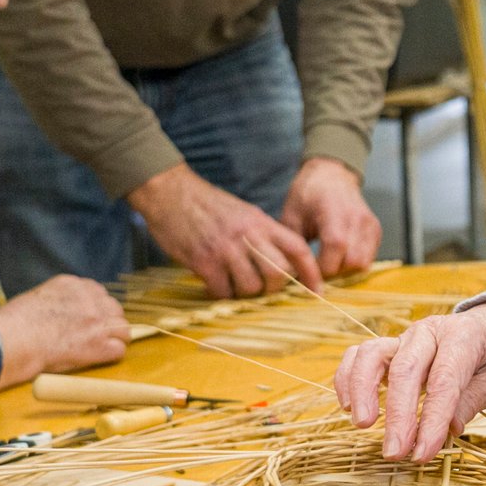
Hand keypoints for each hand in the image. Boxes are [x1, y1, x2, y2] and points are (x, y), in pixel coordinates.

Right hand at [0, 274, 130, 387]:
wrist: (11, 340)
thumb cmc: (12, 323)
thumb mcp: (36, 297)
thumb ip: (58, 300)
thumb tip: (63, 312)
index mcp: (72, 285)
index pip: (97, 293)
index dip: (95, 308)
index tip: (87, 319)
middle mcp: (90, 299)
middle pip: (114, 309)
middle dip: (107, 321)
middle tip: (95, 335)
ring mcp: (98, 321)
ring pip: (123, 329)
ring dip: (114, 338)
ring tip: (99, 348)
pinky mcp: (100, 344)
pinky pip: (119, 349)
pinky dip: (111, 355)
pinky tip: (98, 358)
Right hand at [128, 163, 320, 297]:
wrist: (169, 191)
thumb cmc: (208, 205)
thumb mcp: (244, 213)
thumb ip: (263, 235)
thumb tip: (282, 262)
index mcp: (261, 222)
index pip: (298, 248)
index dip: (311, 272)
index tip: (316, 290)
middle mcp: (248, 236)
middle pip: (279, 273)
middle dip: (274, 288)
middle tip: (262, 288)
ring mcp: (226, 249)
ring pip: (252, 287)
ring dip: (246, 293)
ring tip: (234, 285)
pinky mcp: (203, 261)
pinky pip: (223, 291)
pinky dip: (222, 294)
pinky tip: (215, 286)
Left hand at [281, 157, 380, 279]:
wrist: (331, 176)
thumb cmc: (307, 196)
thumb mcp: (291, 217)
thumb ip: (293, 246)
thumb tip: (289, 275)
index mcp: (333, 212)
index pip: (336, 247)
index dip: (322, 267)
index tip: (308, 271)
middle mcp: (356, 218)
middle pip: (353, 261)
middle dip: (335, 272)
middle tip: (319, 270)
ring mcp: (369, 224)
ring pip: (364, 263)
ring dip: (346, 270)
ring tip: (330, 264)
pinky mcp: (375, 230)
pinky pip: (370, 257)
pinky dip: (356, 263)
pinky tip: (341, 257)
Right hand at [334, 303, 485, 461]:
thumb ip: (473, 399)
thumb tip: (448, 428)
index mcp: (465, 335)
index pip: (444, 379)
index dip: (432, 418)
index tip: (423, 453)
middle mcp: (431, 332)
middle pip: (406, 369)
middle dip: (398, 415)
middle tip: (395, 453)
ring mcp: (406, 336)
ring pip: (373, 354)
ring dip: (363, 390)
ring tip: (363, 425)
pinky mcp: (390, 346)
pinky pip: (360, 355)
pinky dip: (348, 378)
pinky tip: (347, 407)